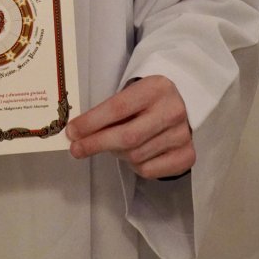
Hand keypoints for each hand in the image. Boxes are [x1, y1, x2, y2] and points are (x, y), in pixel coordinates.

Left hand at [65, 75, 194, 178]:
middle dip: (96, 144)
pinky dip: (133, 166)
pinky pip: (148, 170)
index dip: (92, 122)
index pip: (118, 108)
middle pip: (127, 137)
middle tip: (76, 149)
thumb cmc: (148, 99)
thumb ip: (110, 110)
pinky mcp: (187, 156)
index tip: (72, 131)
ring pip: (135, 156)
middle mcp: (172, 111)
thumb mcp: (132, 93)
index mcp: (156, 88)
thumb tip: (78, 133)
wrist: (186, 103)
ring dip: (116, 153)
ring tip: (113, 144)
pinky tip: (134, 153)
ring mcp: (182, 135)